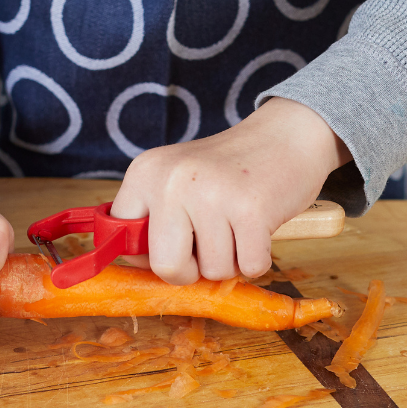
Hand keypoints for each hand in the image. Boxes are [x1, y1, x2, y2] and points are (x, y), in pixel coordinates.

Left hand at [111, 98, 349, 284]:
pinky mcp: (251, 210)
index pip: (122, 237)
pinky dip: (256, 259)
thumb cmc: (227, 171)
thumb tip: (131, 263)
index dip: (149, 253)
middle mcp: (173, 180)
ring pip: (213, 271)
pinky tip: (257, 228)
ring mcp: (211, 194)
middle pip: (166, 267)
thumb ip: (152, 217)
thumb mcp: (176, 180)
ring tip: (237, 225)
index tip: (172, 242)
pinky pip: (249, 268)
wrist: (284, 136)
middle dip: (190, 270)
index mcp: (145, 172)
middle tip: (208, 245)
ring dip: (230, 260)